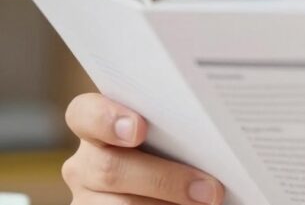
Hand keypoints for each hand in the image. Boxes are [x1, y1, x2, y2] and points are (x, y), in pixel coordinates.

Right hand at [62, 93, 224, 204]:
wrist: (169, 194)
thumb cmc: (178, 155)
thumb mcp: (172, 139)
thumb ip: (176, 129)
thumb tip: (213, 134)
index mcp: (99, 129)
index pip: (85, 114)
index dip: (107, 119)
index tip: (139, 129)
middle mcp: (86, 163)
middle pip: (110, 168)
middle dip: (165, 180)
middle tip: (210, 190)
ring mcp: (86, 198)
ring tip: (206, 204)